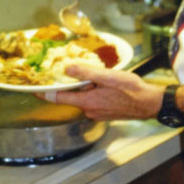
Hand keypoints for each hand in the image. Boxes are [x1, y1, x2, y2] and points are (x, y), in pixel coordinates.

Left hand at [38, 65, 163, 120]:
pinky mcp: (106, 113)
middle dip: (74, 85)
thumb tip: (67, 69)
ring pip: (86, 99)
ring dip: (88, 88)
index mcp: (87, 102)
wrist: (149, 103)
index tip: (35, 89)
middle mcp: (90, 111)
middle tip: (77, 72)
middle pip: (74, 97)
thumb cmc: (130, 89)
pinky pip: (95, 102)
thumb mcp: (107, 77)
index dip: (45, 93)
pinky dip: (96, 93)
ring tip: (99, 77)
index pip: (59, 98)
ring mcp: (98, 113)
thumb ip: (86, 73)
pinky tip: (108, 86)